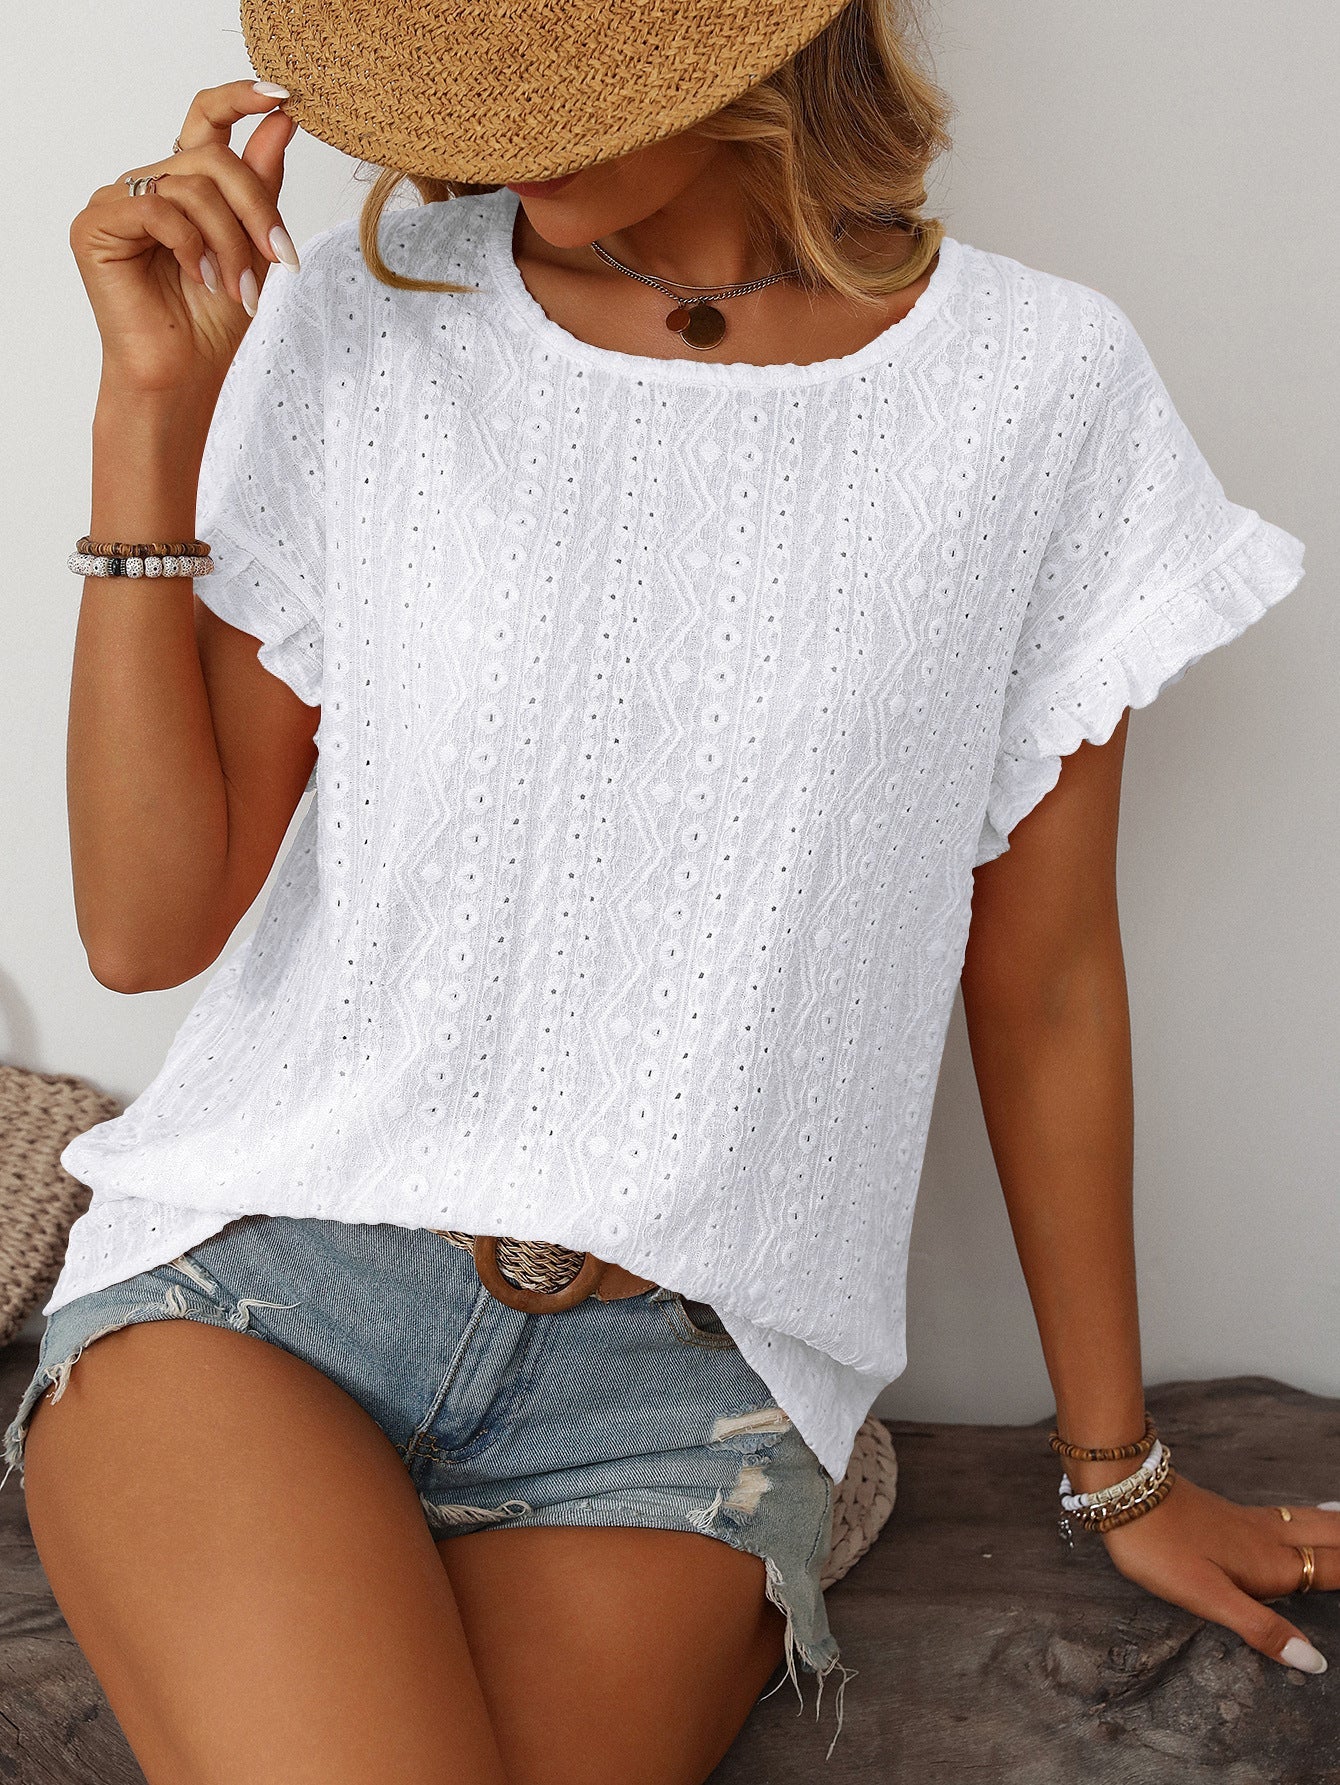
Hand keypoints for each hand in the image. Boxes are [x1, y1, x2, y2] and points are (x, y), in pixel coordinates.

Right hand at [69, 79, 298, 396]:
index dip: (240, 99)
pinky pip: (157, 210)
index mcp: (183, 184)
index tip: (283, 97)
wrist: (182, 375)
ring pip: (192, 188)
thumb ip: (262, 183)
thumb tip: (282, 120)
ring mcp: (119, 202)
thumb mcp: (254, 246)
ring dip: (230, 243)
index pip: (206, 118)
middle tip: (281, 257)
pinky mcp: (96, 225)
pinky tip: (199, 278)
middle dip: (257, 210)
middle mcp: (149, 185)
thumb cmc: (213, 320)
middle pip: (213, 159)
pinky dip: (190, 245)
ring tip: (239, 289)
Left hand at [1095, 1470, 1338, 1672]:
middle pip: (1331, 1539)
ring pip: (1311, 1523)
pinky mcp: (1231, 1514)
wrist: (1123, 1491)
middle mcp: (1269, 1539)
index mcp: (1271, 1564)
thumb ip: (1261, 1628)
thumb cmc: (1160, 1549)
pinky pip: (1289, 1516)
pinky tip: (1306, 1517)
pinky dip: (1314, 1518)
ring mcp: (1250, 1523)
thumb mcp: (1206, 1599)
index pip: (1335, 1571)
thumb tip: (1316, 1662)